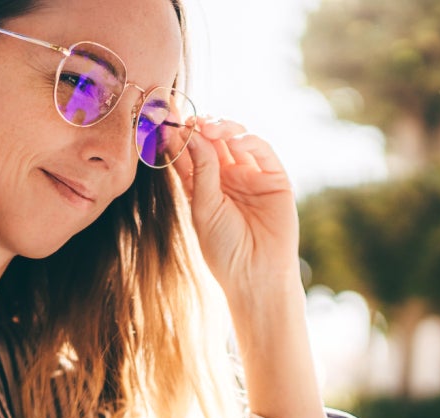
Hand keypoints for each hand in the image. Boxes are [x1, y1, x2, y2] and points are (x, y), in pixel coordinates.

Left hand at [174, 118, 301, 302]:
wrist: (256, 275)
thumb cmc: (224, 249)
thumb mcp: (203, 208)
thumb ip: (200, 171)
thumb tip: (193, 134)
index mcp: (204, 187)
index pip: (189, 154)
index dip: (178, 137)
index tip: (165, 120)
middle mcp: (227, 178)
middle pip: (212, 141)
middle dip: (200, 127)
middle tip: (189, 121)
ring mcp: (251, 176)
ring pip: (237, 139)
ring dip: (222, 128)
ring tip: (209, 128)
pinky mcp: (274, 178)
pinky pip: (262, 151)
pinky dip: (249, 140)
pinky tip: (236, 141)